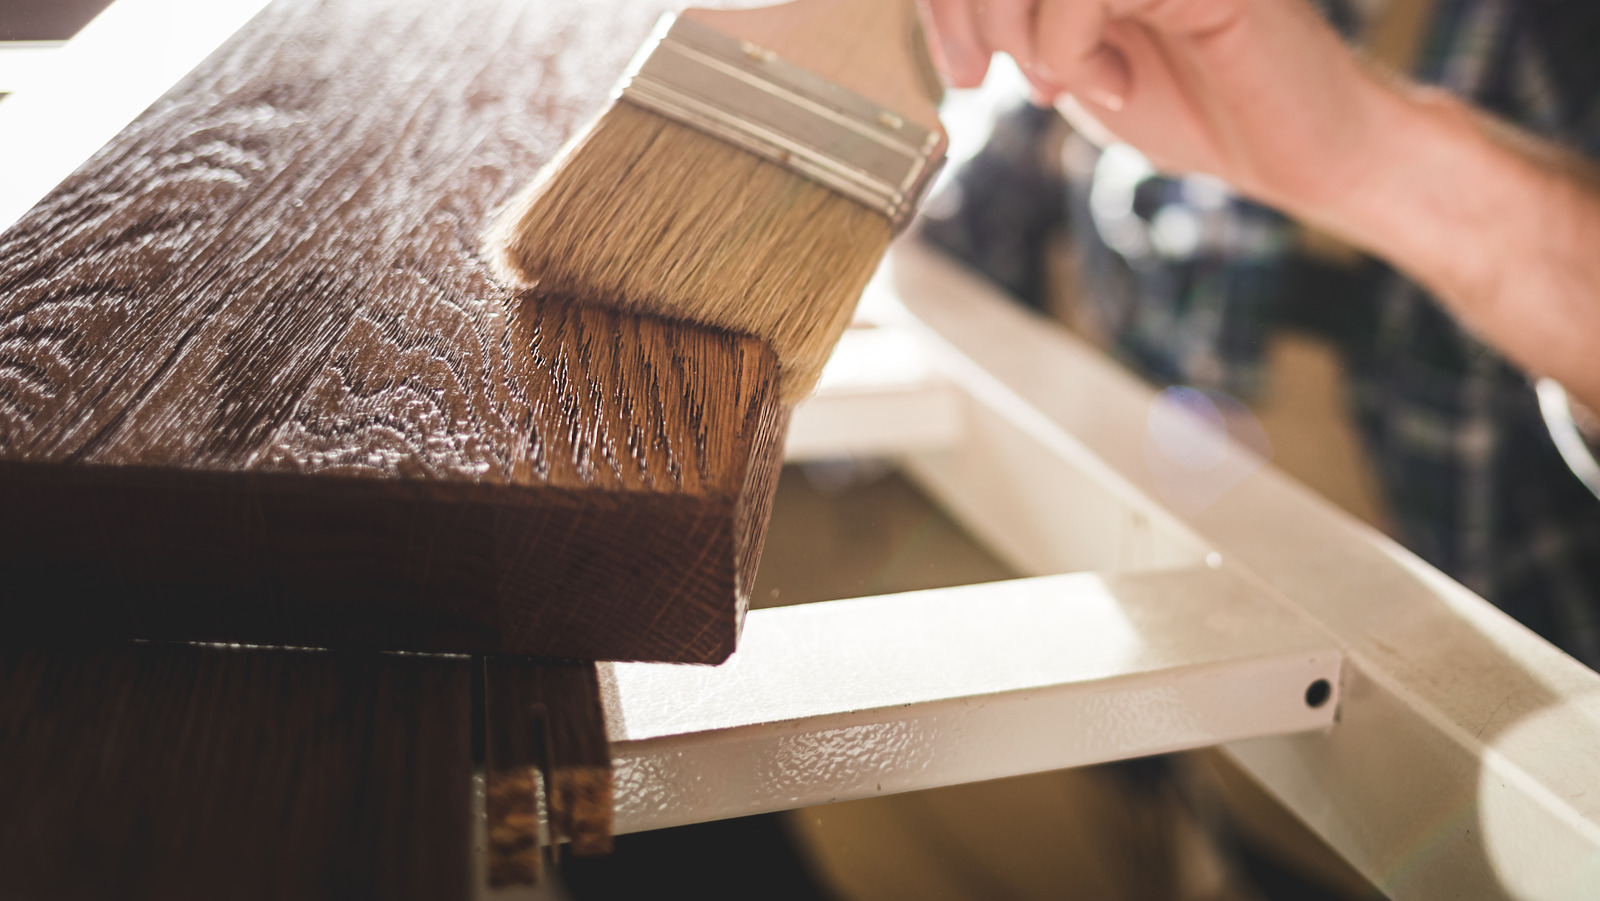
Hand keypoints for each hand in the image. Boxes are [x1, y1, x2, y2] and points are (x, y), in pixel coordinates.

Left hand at [918, 0, 1388, 213]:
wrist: (1304, 152)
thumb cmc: (1195, 109)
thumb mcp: (1072, 63)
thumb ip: (1016, 24)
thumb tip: (941, 8)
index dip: (943, 0)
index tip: (965, 71)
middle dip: (963, 10)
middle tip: (982, 78)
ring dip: (1015, 29)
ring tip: (1056, 84)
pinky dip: (1071, 45)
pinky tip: (1114, 82)